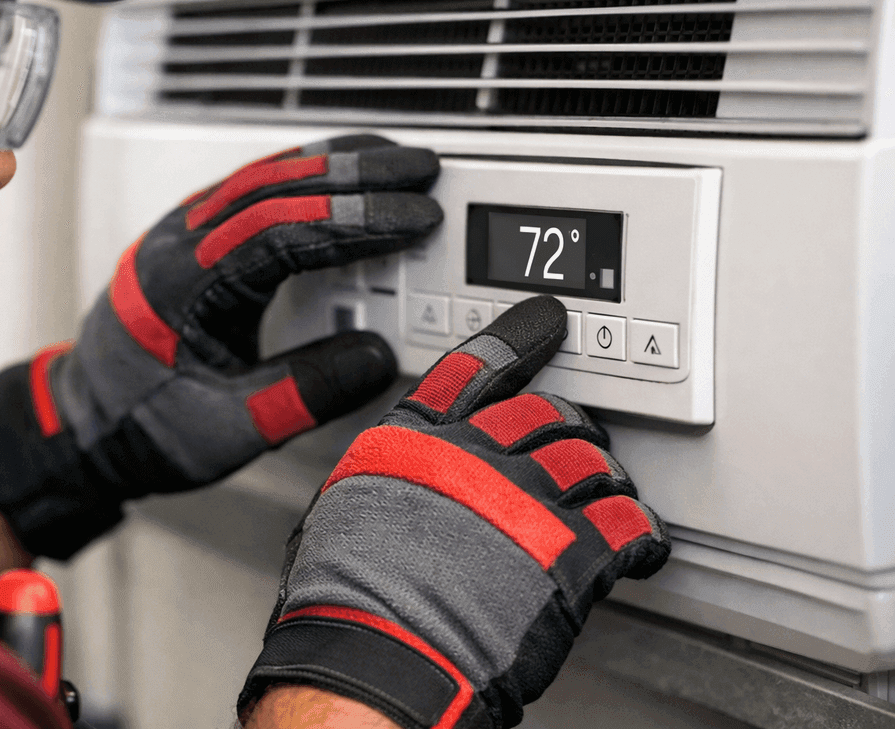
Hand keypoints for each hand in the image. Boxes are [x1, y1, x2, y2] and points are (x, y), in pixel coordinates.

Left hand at [0, 135, 441, 558]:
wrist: (83, 427)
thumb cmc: (140, 426)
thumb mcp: (229, 429)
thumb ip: (304, 393)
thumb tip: (375, 358)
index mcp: (184, 284)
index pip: (282, 232)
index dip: (354, 222)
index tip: (412, 219)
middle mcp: (179, 244)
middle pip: (276, 185)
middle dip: (356, 173)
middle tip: (420, 170)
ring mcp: (182, 235)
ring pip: (264, 177)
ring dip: (332, 164)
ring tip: (392, 162)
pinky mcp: (192, 242)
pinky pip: (254, 191)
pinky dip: (304, 179)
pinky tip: (338, 180)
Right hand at [238, 296, 669, 728]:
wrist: (373, 658)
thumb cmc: (346, 601)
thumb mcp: (341, 512)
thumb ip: (389, 477)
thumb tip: (405, 479)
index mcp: (412, 441)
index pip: (473, 368)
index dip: (516, 340)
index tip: (543, 325)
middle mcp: (469, 455)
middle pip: (544, 412)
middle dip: (569, 424)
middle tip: (581, 438)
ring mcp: (520, 498)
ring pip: (591, 459)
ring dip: (606, 476)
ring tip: (612, 493)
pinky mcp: (565, 552)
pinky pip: (627, 524)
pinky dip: (642, 532)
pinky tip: (642, 543)